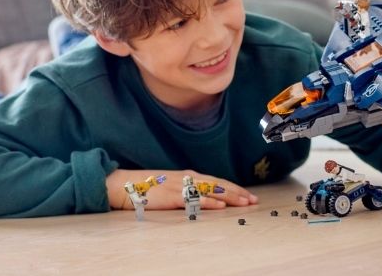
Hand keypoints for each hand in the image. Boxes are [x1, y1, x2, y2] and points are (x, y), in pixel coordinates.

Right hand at [106, 169, 257, 210]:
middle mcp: (188, 178)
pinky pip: (194, 199)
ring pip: (211, 191)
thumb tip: (206, 196)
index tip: (249, 195)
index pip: (218, 181)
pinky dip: (209, 202)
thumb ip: (189, 189)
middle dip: (238, 192)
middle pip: (219, 184)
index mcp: (190, 175)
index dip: (235, 188)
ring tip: (244, 202)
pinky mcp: (173, 197)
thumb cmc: (150, 187)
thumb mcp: (174, 185)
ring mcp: (181, 186)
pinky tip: (220, 205)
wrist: (127, 185)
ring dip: (229, 196)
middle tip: (254, 200)